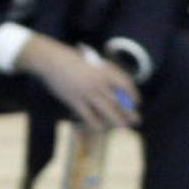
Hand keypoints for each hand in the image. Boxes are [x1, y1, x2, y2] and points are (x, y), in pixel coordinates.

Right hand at [16, 35, 140, 130]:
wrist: (51, 60)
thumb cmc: (71, 60)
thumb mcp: (92, 62)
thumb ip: (104, 73)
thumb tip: (116, 89)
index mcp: (104, 70)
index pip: (125, 83)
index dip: (133, 94)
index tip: (137, 102)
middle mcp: (98, 82)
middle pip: (119, 100)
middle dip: (129, 112)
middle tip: (136, 120)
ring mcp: (87, 92)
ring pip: (107, 111)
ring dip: (117, 121)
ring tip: (122, 126)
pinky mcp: (75, 101)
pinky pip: (89, 117)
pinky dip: (97, 124)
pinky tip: (101, 128)